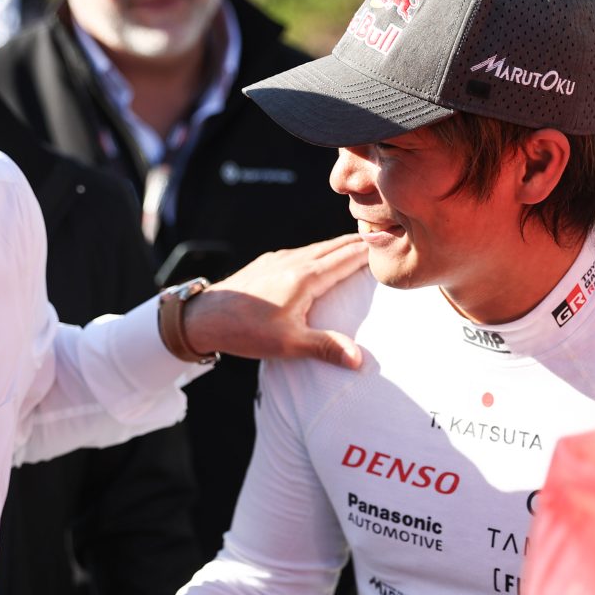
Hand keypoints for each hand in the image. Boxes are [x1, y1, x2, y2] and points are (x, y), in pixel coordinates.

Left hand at [182, 234, 366, 369]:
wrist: (203, 317)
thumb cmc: (245, 331)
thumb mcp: (288, 344)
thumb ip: (326, 347)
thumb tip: (359, 360)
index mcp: (305, 277)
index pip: (347, 257)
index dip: (371, 249)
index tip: (391, 241)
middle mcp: (294, 261)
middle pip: (335, 245)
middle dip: (359, 240)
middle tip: (383, 235)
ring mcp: (278, 260)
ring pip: (318, 247)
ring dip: (340, 245)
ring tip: (358, 244)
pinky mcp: (266, 264)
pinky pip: (302, 252)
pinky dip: (320, 251)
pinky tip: (320, 258)